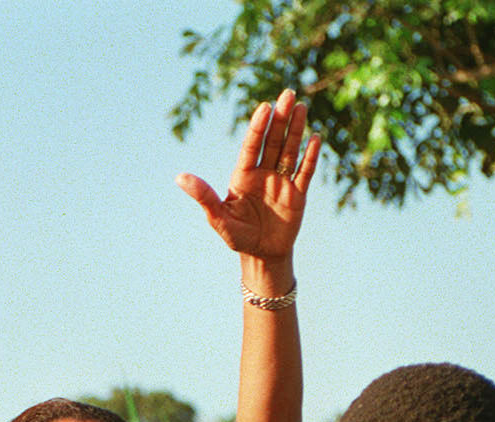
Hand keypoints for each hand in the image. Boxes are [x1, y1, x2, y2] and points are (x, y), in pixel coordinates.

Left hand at [178, 88, 319, 261]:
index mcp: (243, 176)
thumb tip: (179, 177)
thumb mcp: (218, 218)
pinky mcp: (298, 193)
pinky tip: (315, 139)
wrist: (262, 254)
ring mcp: (282, 181)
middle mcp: (263, 173)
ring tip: (300, 107)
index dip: (258, 127)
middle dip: (280, 119)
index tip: (264, 107)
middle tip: (287, 94)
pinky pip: (305, 171)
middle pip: (272, 141)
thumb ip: (203, 196)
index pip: (251, 146)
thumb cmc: (237, 236)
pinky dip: (310, 156)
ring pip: (289, 150)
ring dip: (296, 130)